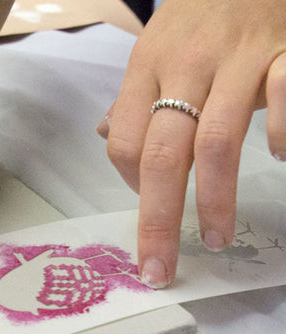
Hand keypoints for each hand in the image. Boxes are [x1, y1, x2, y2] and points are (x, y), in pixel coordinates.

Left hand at [98, 0, 285, 287]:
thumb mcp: (153, 53)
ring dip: (215, 199)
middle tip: (160, 266)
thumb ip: (132, 99)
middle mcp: (186, 66)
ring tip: (217, 238)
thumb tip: (107, 136)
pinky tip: (279, 159)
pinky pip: (284, 96)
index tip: (144, 203)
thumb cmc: (197, 22)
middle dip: (158, 220)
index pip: (123, 141)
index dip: (129, 183)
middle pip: (162, 154)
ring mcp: (238, 60)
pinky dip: (283, 133)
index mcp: (147, 68)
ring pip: (217, 141)